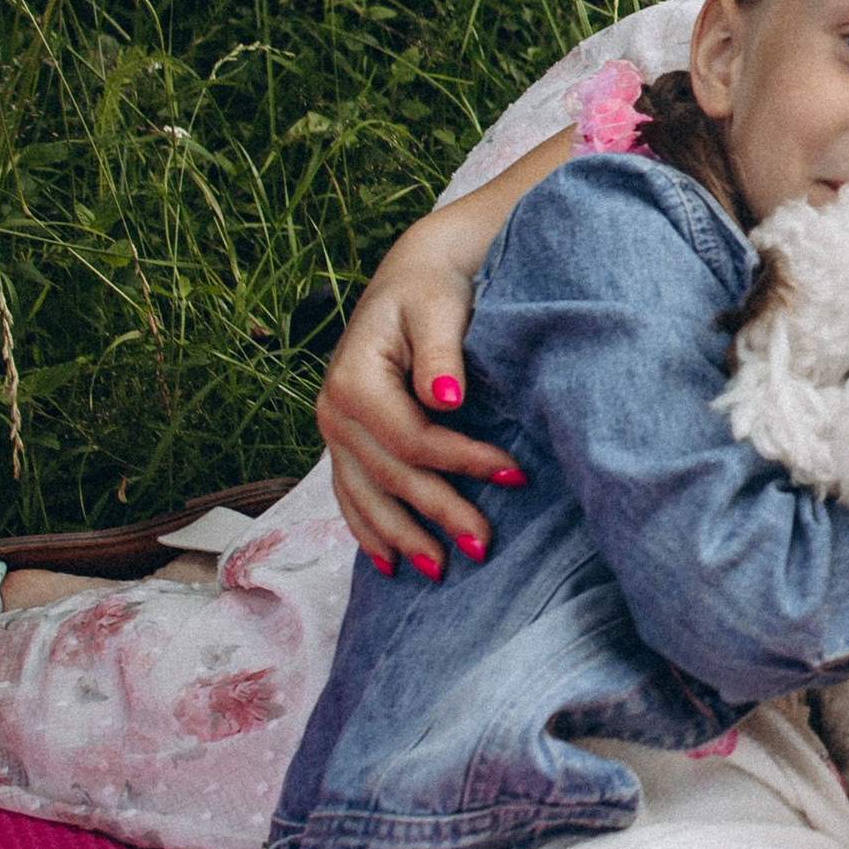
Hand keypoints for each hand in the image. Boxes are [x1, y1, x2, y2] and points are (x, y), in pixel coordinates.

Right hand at [316, 219, 519, 574]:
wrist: (412, 277)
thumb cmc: (433, 289)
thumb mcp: (439, 308)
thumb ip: (442, 354)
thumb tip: (445, 399)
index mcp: (353, 379)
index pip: (410, 438)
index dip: (461, 461)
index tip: (514, 473)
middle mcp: (334, 411)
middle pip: (390, 476)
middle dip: (438, 513)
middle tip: (484, 545)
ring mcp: (335, 432)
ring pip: (366, 497)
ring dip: (403, 538)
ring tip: (442, 571)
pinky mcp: (345, 443)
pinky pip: (351, 496)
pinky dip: (370, 532)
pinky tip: (391, 566)